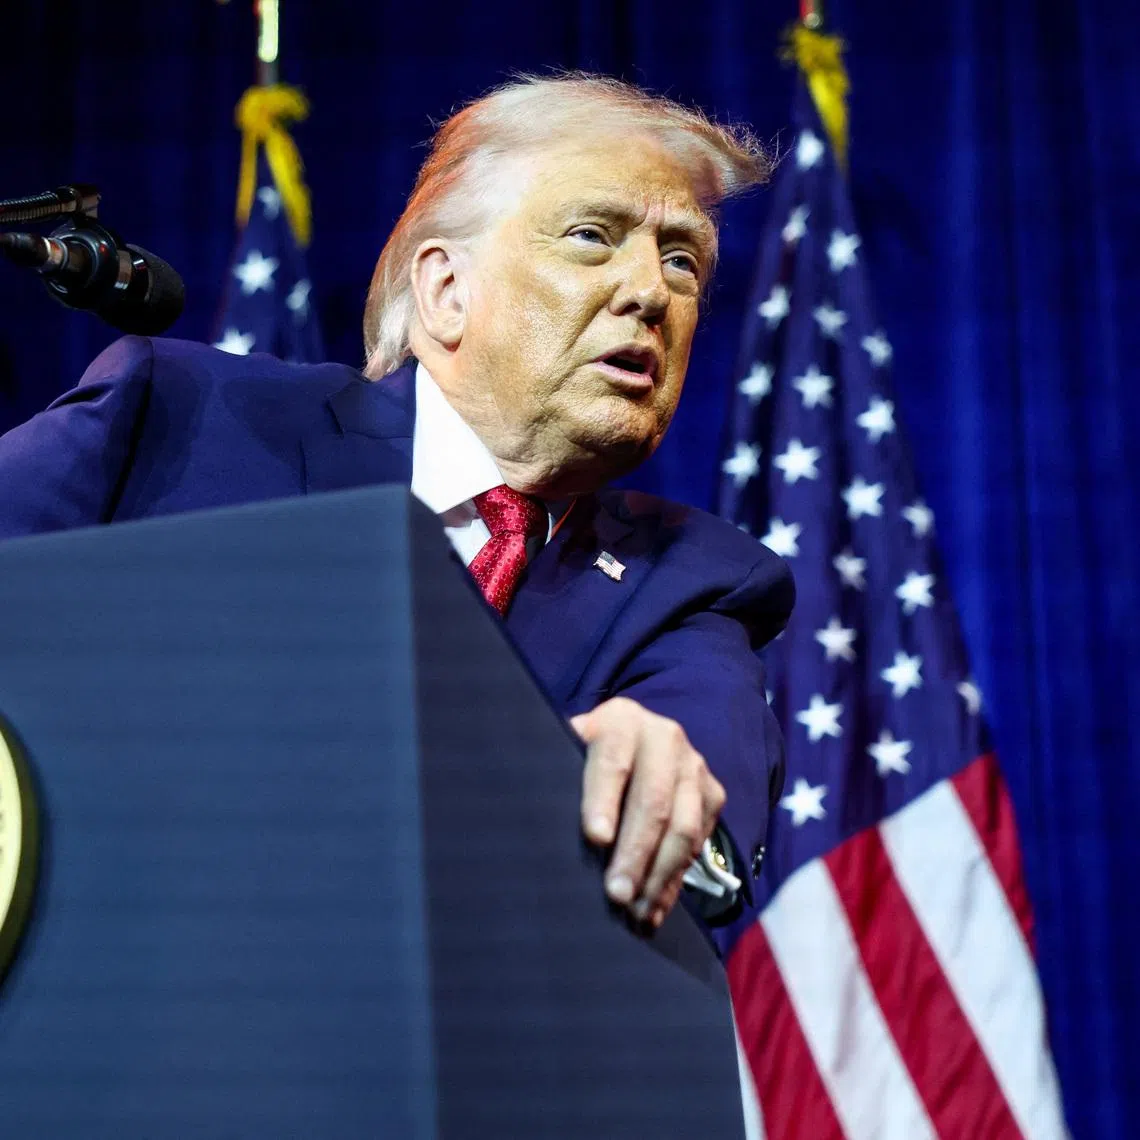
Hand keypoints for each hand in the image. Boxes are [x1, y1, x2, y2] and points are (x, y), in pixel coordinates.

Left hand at [570, 697, 725, 927]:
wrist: (634, 740)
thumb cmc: (587, 756)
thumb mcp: (570, 749)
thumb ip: (559, 771)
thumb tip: (533, 816)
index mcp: (621, 720)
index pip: (612, 762)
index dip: (603, 800)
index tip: (595, 838)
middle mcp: (664, 737)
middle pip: (654, 801)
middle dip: (635, 852)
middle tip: (616, 895)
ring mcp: (694, 766)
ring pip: (683, 827)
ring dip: (659, 875)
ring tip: (636, 913)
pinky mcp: (712, 794)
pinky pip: (698, 844)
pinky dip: (675, 881)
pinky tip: (655, 908)